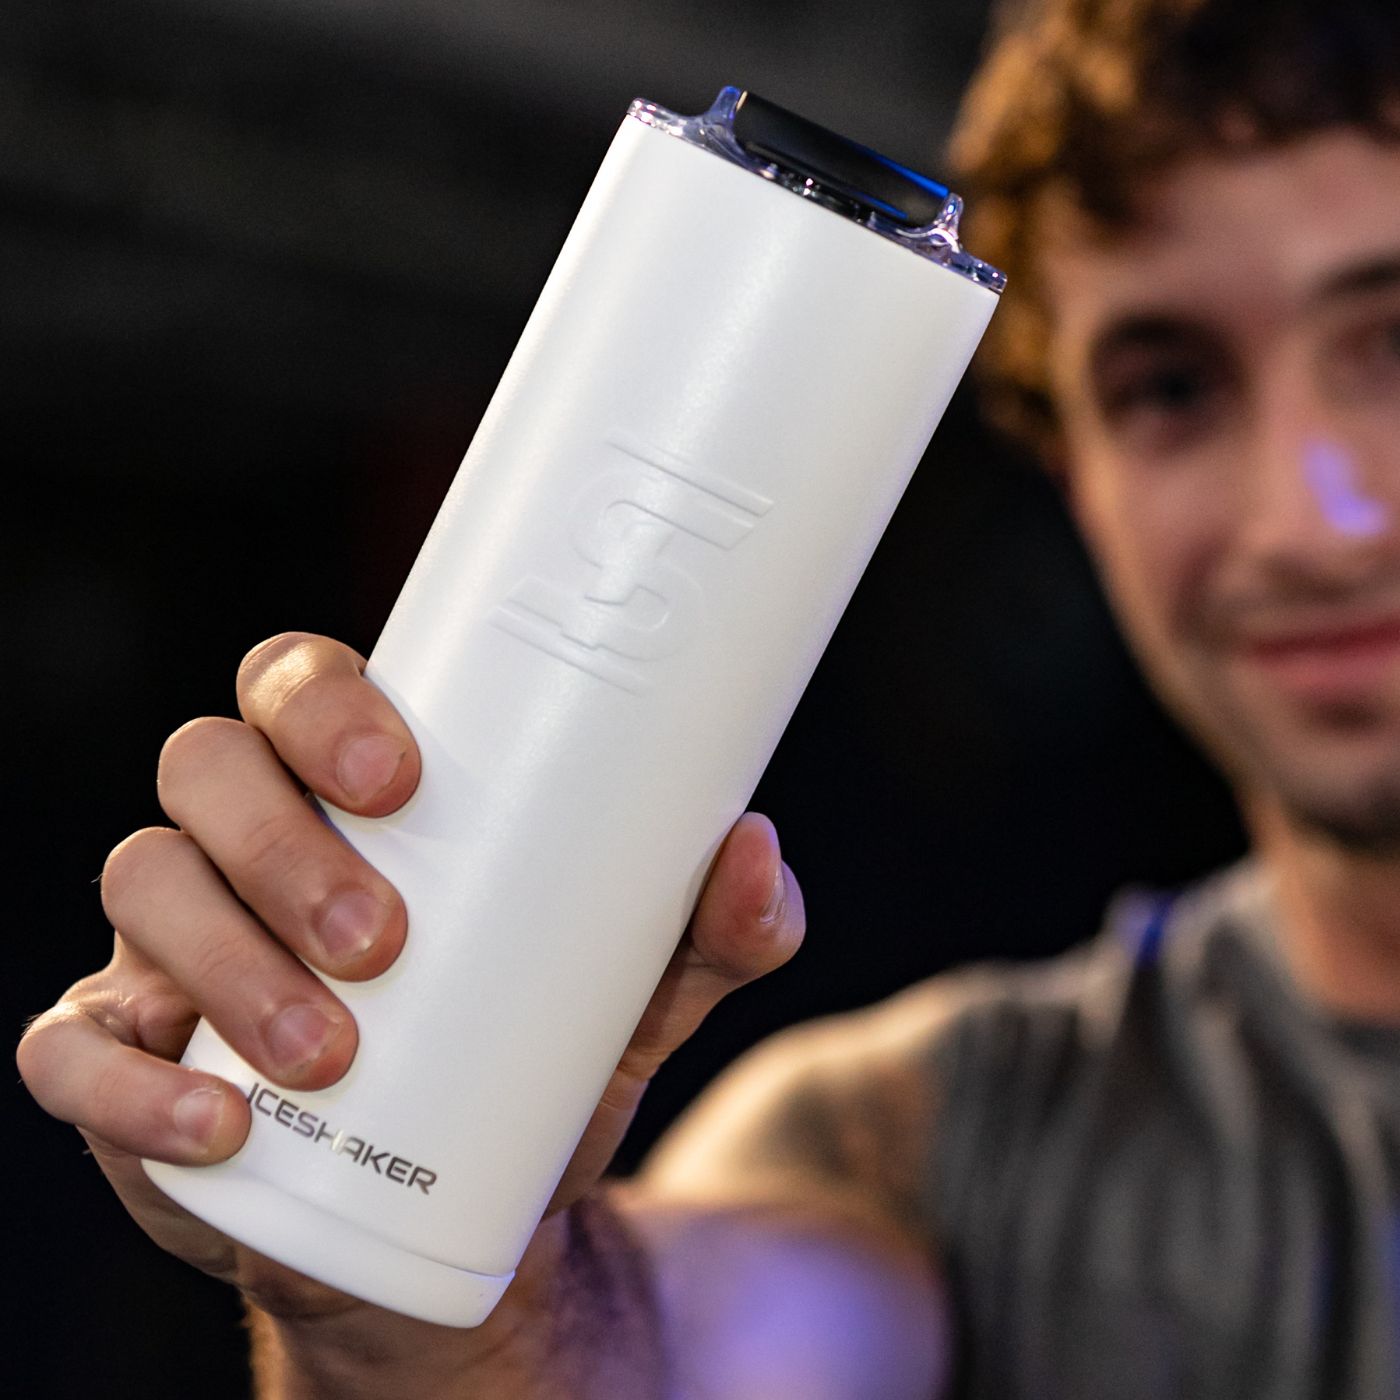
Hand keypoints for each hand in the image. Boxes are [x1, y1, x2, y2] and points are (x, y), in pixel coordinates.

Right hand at [17, 632, 804, 1343]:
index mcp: (349, 789)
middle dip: (284, 846)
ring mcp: (169, 944)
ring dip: (224, 957)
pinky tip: (220, 1124)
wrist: (463, 1209)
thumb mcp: (629, 992)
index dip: (322, 702)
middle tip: (384, 938)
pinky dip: (129, 1082)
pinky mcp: (123, 1056)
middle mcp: (245, 842)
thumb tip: (755, 849)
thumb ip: (706, 927)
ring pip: (143, 884)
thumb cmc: (531, 1054)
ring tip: (331, 1046)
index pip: (296, 683)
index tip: (401, 775)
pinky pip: (71, 1049)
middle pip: (208, 772)